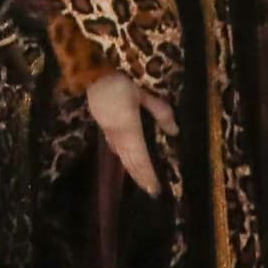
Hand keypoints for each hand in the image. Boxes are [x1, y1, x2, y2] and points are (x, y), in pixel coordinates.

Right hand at [85, 70, 174, 196]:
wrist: (93, 76)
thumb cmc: (120, 83)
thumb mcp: (144, 95)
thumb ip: (160, 112)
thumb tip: (174, 131)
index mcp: (130, 130)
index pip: (141, 159)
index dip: (148, 176)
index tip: (155, 190)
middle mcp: (118, 137)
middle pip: (131, 162)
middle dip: (141, 178)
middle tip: (151, 192)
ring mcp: (109, 133)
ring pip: (122, 157)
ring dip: (132, 171)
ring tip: (141, 181)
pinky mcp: (104, 127)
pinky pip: (115, 149)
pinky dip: (124, 159)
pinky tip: (124, 159)